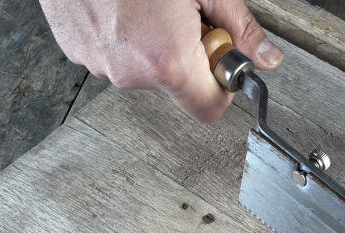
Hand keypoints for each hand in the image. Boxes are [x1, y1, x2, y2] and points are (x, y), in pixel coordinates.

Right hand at [40, 0, 282, 121]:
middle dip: (188, 57)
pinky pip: (114, 55)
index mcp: (168, 62)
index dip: (223, 87)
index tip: (220, 59)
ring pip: (144, 69)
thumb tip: (267, 57)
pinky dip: (125, 36)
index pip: (210, 109)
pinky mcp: (77, 50)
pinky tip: (124, 6)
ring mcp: (99, 64)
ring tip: (148, 5)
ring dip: (155, 45)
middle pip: (177, 86)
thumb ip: (240, 27)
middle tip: (183, 16)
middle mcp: (131, 72)